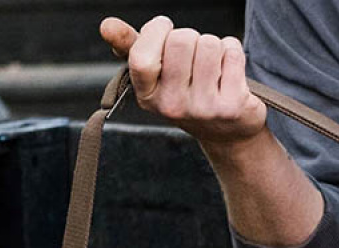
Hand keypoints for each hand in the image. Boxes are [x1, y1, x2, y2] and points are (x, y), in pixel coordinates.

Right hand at [99, 16, 266, 145]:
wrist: (226, 130)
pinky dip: (232, 52)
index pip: (142, 57)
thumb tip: (106, 26)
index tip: (165, 31)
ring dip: (212, 45)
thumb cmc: (187, 91)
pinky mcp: (232, 105)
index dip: (157, 31)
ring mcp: (203, 109)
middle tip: (193, 58)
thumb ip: (131, 47)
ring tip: (211, 67)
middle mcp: (173, 107)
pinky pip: (231, 51)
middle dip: (190, 38)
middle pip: (181, 40)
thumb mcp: (156, 74)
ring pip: (208, 43)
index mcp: (148, 97)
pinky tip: (228, 72)